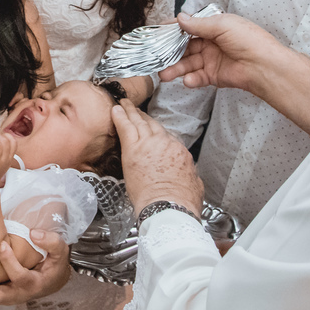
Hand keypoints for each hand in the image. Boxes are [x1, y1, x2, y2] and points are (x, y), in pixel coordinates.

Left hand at [0, 229, 70, 304]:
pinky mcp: (3, 294)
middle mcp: (20, 294)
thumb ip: (51, 241)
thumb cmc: (55, 264)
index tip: (1, 244)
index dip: (9, 261)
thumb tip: (33, 233)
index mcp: (34, 284)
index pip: (19, 276)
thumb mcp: (60, 251)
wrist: (54, 280)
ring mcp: (10, 296)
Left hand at [111, 100, 202, 216]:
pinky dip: (120, 116)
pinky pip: (125, 127)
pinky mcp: (133, 148)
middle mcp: (165, 143)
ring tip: (124, 104)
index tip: (153, 132)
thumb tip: (189, 176)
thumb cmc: (181, 201)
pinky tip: (115, 109)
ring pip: (139, 122)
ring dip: (131, 111)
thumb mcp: (194, 184)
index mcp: (179, 152)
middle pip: (153, 125)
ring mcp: (149, 143)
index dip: (158, 134)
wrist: (169, 205)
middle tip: (137, 110)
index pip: (167, 138)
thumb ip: (189, 175)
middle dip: (144, 117)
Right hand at [159, 12, 287, 94]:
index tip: (158, 32)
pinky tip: (187, 80)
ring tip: (164, 75)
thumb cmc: (249, 40)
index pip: (189, 26)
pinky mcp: (214, 76)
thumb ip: (198, 24)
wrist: (264, 66)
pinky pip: (197, 77)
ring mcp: (211, 60)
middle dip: (170, 52)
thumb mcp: (222, 25)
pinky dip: (190, 79)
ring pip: (188, 63)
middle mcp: (211, 43)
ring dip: (175, 68)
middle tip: (156, 57)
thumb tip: (180, 18)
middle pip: (185, 47)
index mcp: (214, 27)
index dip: (173, 29)